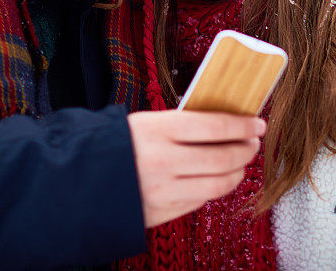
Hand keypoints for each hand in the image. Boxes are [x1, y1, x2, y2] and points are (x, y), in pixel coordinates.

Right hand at [127, 110, 265, 227]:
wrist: (78, 180)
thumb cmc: (114, 145)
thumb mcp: (144, 123)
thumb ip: (180, 125)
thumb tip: (223, 124)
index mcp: (157, 130)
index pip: (214, 125)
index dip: (242, 125)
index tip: (257, 123)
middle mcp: (163, 161)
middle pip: (222, 156)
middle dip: (245, 149)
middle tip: (253, 142)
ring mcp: (163, 190)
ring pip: (217, 184)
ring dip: (236, 172)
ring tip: (240, 163)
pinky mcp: (161, 212)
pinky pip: (199, 201)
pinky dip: (214, 189)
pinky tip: (216, 179)